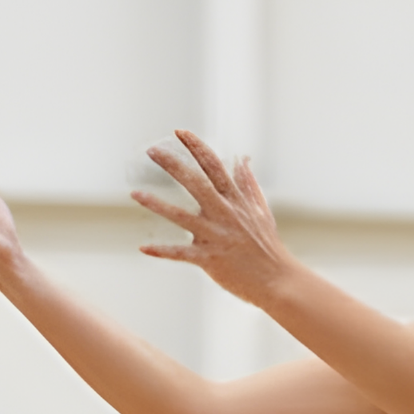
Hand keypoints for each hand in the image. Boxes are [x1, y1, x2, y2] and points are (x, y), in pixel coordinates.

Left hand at [133, 130, 290, 304]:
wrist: (278, 281)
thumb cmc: (268, 247)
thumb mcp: (261, 211)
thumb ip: (248, 184)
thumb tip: (243, 159)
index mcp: (235, 201)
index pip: (213, 166)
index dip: (196, 147)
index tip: (179, 132)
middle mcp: (223, 214)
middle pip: (194, 182)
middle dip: (172, 164)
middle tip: (151, 151)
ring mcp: (215, 236)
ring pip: (180, 216)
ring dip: (156, 204)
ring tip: (135, 194)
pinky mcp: (209, 259)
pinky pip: (180, 253)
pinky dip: (162, 251)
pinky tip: (143, 248)